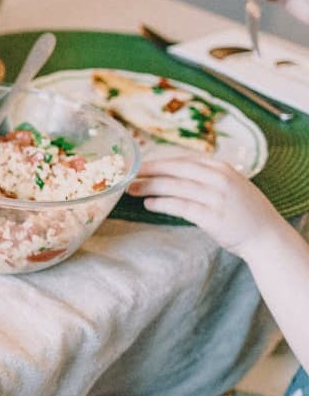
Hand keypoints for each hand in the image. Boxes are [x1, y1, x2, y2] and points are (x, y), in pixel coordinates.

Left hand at [128, 155, 281, 257]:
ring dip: (150, 187)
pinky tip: (149, 204)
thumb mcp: (228, 185)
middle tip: (128, 173)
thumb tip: (169, 175)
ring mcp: (216, 197)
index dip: (158, 162)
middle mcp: (218, 179)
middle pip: (175, 169)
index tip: (139, 164)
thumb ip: (204, 178)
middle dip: (149, 170)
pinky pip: (180, 206)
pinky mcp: (212, 216)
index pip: (182, 160)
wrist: (267, 235)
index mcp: (221, 168)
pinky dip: (162, 203)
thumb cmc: (243, 211)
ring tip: (132, 190)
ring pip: (174, 186)